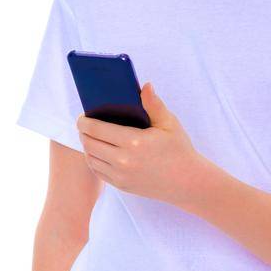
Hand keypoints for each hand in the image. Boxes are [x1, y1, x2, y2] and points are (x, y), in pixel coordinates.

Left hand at [78, 83, 208, 205]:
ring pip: (91, 158)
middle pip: (89, 143)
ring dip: (87, 146)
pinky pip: (98, 171)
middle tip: (85, 124)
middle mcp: (124, 160)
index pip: (96, 128)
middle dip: (83, 132)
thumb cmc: (179, 149)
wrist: (187, 182)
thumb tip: (145, 85)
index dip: (84, 121)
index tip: (83, 115)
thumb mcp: (169, 124)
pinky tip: (98, 152)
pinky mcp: (122, 185)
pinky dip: (94, 160)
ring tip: (91, 137)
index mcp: (134, 141)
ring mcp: (121, 175)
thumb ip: (154, 104)